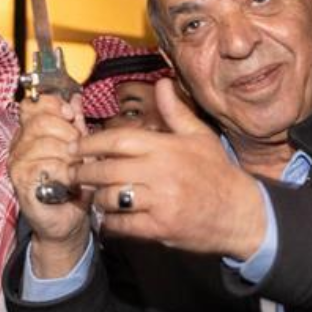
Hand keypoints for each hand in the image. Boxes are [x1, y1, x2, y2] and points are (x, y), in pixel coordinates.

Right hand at [9, 92, 91, 275]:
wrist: (67, 221)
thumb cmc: (71, 186)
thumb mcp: (78, 150)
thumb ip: (75, 124)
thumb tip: (75, 98)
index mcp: (30, 133)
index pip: (33, 105)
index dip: (54, 105)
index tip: (70, 115)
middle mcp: (19, 145)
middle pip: (41, 121)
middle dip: (68, 133)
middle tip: (78, 152)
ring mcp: (17, 164)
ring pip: (45, 144)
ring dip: (68, 158)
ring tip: (75, 171)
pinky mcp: (21, 182)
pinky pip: (46, 166)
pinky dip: (64, 173)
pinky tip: (69, 183)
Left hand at [77, 80, 265, 259]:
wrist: (240, 213)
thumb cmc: (217, 173)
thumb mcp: (199, 137)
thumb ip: (176, 112)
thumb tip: (161, 83)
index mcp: (166, 148)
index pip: (117, 140)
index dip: (90, 143)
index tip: (75, 147)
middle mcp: (160, 172)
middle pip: (107, 169)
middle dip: (83, 172)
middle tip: (71, 173)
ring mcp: (159, 202)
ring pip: (111, 198)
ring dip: (96, 198)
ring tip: (91, 195)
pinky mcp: (160, 228)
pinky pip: (123, 225)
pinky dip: (109, 222)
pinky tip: (107, 218)